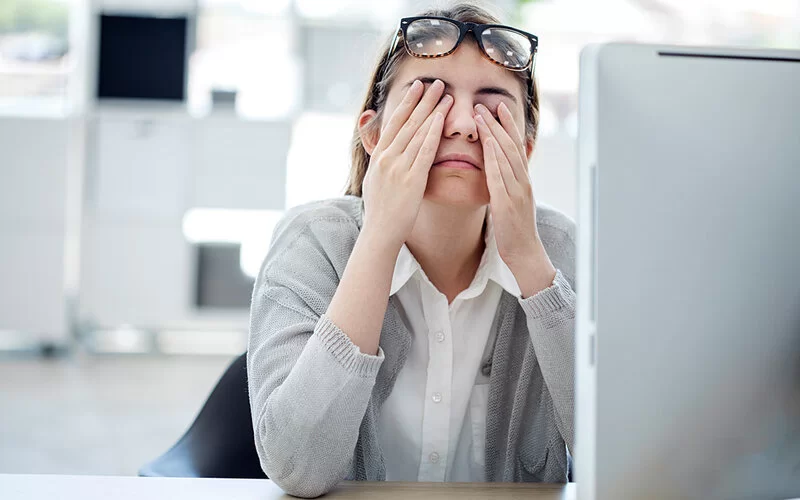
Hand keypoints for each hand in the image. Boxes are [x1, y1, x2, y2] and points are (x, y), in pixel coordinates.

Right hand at [361, 80, 453, 250]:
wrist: (380, 232)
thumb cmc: (381, 211)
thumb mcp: (375, 181)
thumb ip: (380, 162)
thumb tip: (381, 149)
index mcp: (379, 157)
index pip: (394, 124)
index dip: (406, 104)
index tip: (416, 88)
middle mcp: (387, 158)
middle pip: (406, 122)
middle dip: (421, 100)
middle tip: (434, 81)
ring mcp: (398, 167)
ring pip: (417, 132)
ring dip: (431, 110)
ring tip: (444, 94)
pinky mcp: (411, 179)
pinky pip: (424, 151)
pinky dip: (433, 132)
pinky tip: (442, 119)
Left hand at [474, 102, 555, 296]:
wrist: (525, 253)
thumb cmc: (515, 229)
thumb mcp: (513, 200)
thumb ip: (508, 182)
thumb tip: (499, 166)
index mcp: (523, 180)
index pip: (516, 146)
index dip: (507, 125)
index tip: (498, 106)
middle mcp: (522, 181)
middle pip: (511, 146)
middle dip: (499, 123)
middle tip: (485, 103)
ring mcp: (517, 191)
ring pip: (506, 157)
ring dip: (493, 134)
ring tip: (481, 117)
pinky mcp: (507, 203)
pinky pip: (500, 177)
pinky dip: (493, 159)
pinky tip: (485, 146)